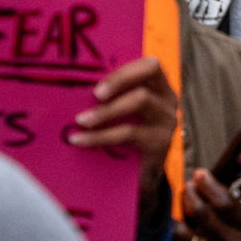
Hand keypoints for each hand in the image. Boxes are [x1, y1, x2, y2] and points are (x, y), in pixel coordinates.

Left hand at [68, 56, 177, 212]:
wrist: (139, 175)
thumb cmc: (123, 134)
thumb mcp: (121, 112)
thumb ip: (109, 96)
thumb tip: (72, 83)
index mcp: (159, 85)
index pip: (150, 64)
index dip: (126, 68)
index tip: (100, 81)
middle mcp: (167, 98)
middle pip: (151, 72)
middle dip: (119, 79)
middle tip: (94, 94)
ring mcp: (167, 119)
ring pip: (140, 99)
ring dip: (107, 109)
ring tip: (81, 120)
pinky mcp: (160, 141)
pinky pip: (129, 132)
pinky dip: (100, 136)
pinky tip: (80, 139)